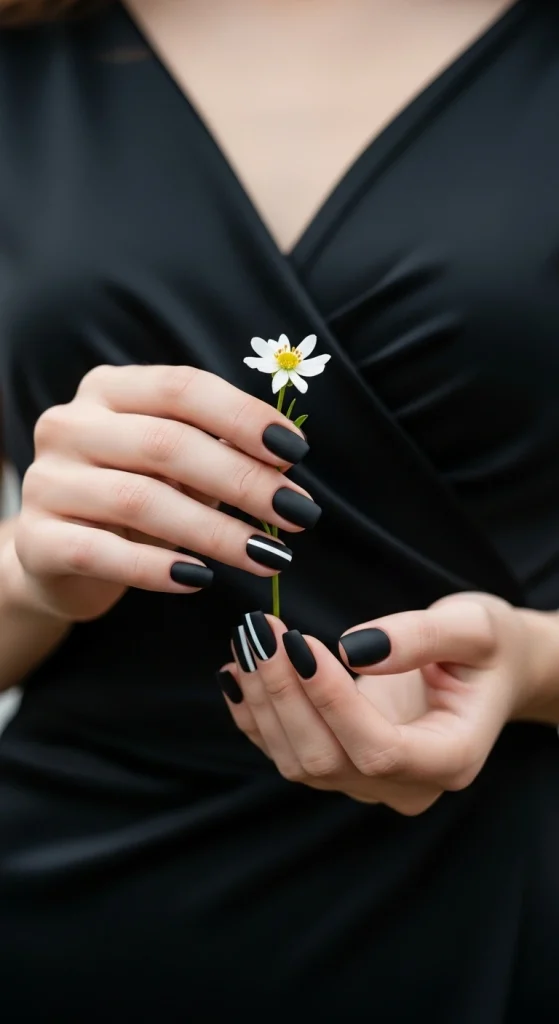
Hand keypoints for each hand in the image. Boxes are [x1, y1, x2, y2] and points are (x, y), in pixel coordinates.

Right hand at [4, 364, 314, 621]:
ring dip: (215, 532)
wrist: (61, 556)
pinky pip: (102, 552)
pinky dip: (157, 568)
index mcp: (109, 389)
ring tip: (267, 557)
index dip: (243, 416)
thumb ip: (220, 453)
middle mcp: (70, 425)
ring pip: (140, 501)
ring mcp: (47, 481)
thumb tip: (286, 458)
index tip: (296, 451)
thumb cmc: (134, 498)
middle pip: (167, 444)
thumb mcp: (177, 467)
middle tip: (297, 514)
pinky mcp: (35, 539)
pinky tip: (200, 578)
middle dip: (244, 481)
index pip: (183, 387)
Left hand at [220, 594, 535, 814]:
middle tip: (260, 630)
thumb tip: (355, 649)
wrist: (487, 669)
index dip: (333, 702)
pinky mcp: (342, 766)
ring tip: (245, 641)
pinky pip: (286, 752)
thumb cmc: (487, 649)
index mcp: (452, 758)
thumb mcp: (474, 627)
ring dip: (263, 701)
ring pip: (298, 762)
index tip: (302, 643)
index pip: (381, 750)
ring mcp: (370, 783)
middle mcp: (407, 784)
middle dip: (285, 693)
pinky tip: (237, 672)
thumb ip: (422, 637)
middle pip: (328, 759)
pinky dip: (254, 715)